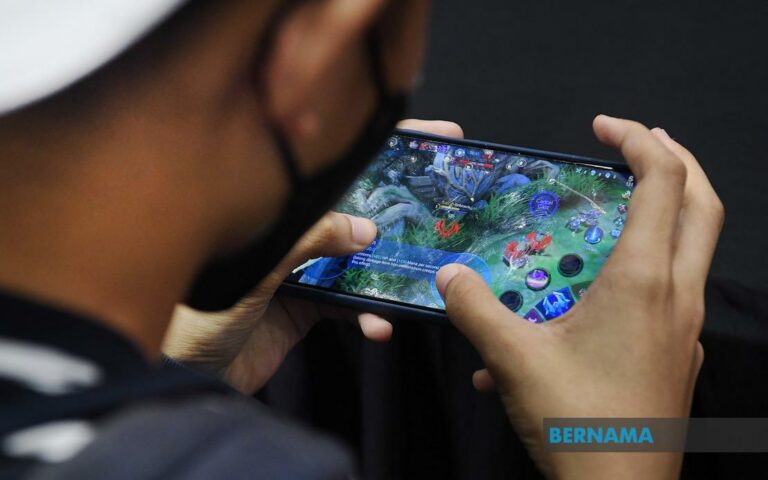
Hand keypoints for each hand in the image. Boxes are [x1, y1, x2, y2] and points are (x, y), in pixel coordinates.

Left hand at [163, 118, 462, 393]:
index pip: (330, 167)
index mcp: (269, 207)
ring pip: (353, 260)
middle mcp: (286, 233)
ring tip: (414, 278)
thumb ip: (310, 241)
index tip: (431, 139)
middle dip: (395, 209)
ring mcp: (296, 272)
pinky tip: (378, 325)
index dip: (380, 150)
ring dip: (384, 272)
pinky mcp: (302, 311)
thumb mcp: (254, 267)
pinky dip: (367, 315)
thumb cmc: (193, 311)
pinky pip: (346, 306)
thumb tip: (367, 232)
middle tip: (439, 207)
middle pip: (350, 210)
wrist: (177, 376)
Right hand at [436, 116, 723, 478]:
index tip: (602, 126)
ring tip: (611, 211)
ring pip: (693, 249)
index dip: (638, 139)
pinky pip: (667, 298)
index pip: (663, 182)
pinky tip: (584, 306)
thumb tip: (447, 276)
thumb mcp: (514, 359)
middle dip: (675, 160)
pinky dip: (638, 276)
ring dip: (662, 215)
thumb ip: (476, 309)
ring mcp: (684, 327)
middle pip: (703, 204)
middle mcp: (677, 295)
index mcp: (643, 281)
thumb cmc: (577, 421)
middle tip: (636, 142)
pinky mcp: (677, 354)